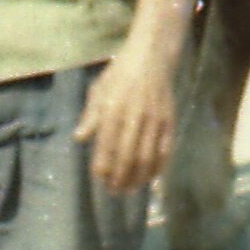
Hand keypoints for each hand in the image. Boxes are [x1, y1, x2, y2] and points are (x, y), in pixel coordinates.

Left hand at [77, 42, 176, 195]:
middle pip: (127, 157)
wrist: (151, 57)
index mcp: (114, 109)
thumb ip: (90, 116)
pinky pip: (165, 151)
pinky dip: (158, 168)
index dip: (103, 167)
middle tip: (114, 191)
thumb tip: (79, 138)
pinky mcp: (169, 122)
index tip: (99, 180)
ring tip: (130, 189)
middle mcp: (135, 118)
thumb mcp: (99, 90)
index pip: (107, 146)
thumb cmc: (120, 74)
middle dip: (120, 178)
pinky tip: (150, 178)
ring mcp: (155, 121)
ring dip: (138, 178)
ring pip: (147, 158)